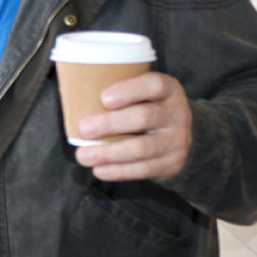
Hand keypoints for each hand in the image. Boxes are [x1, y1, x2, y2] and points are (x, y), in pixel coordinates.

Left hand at [73, 72, 192, 181]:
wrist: (181, 137)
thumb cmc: (148, 108)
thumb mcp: (143, 94)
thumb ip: (119, 93)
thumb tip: (75, 95)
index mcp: (168, 90)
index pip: (154, 85)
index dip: (129, 91)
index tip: (103, 99)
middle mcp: (177, 113)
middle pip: (144, 117)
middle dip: (109, 124)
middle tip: (83, 129)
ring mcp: (177, 140)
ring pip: (141, 148)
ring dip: (108, 153)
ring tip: (83, 156)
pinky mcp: (172, 163)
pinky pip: (144, 169)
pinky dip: (119, 171)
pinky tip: (100, 170)